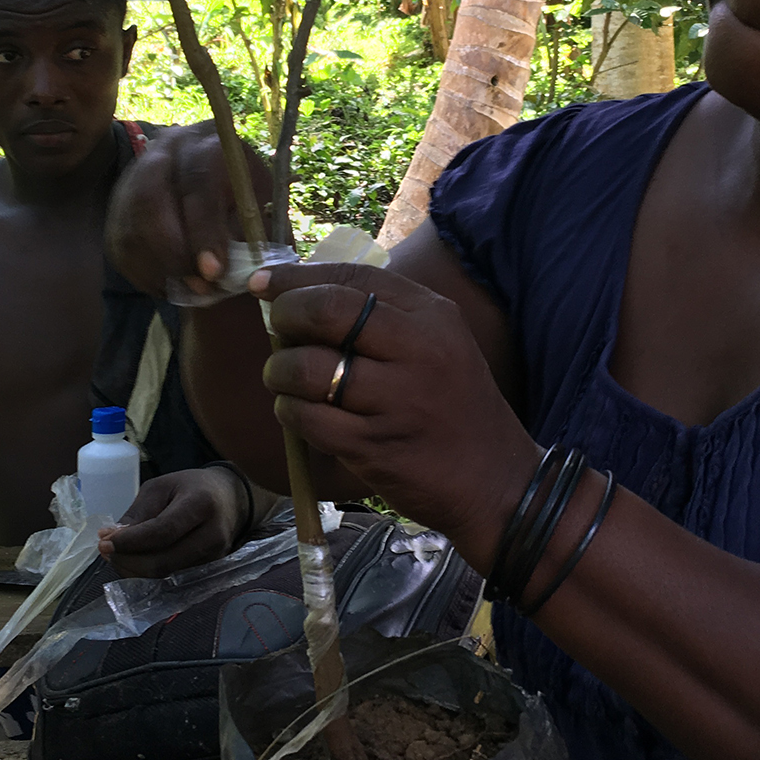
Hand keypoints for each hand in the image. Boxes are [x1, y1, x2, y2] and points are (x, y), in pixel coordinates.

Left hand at [97, 467, 249, 577]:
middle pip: (163, 561)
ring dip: (134, 569)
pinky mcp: (209, 569)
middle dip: (128, 560)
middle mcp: (212, 534)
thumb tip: (111, 538)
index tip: (104, 542)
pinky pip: (172, 577)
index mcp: (200, 504)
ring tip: (118, 553)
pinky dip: (147, 572)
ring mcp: (214, 556)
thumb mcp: (161, 487)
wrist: (230, 498)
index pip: (162, 532)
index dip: (130, 542)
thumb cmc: (191, 487)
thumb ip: (137, 514)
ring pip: (166, 574)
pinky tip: (136, 559)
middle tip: (105, 551)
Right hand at [107, 123, 270, 300]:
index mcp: (204, 146)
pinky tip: (171, 288)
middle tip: (201, 287)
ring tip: (190, 292)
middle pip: (148, 200)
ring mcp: (131, 182)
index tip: (215, 272)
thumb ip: (256, 229)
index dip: (203, 231)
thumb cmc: (241, 187)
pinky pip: (119, 248)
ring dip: (159, 269)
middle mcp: (161, 156)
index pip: (195, 183)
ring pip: (129, 227)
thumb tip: (247, 272)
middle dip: (173, 252)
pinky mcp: (117, 209)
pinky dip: (144, 275)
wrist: (207, 166)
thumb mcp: (260, 199)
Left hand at [253, 261, 541, 567]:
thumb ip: (382, 317)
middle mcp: (418, 349)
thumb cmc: (454, 408)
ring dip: (279, 370)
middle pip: (326, 310)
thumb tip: (301, 295)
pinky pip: (307, 418)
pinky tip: (299, 413)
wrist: (496, 483)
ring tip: (284, 378)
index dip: (297, 277)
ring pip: (307, 367)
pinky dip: (290, 412)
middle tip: (276, 329)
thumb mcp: (439, 344)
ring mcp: (397, 399)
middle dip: (285, 315)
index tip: (263, 283)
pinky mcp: (375, 446)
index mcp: (432, 315)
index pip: (353, 277)